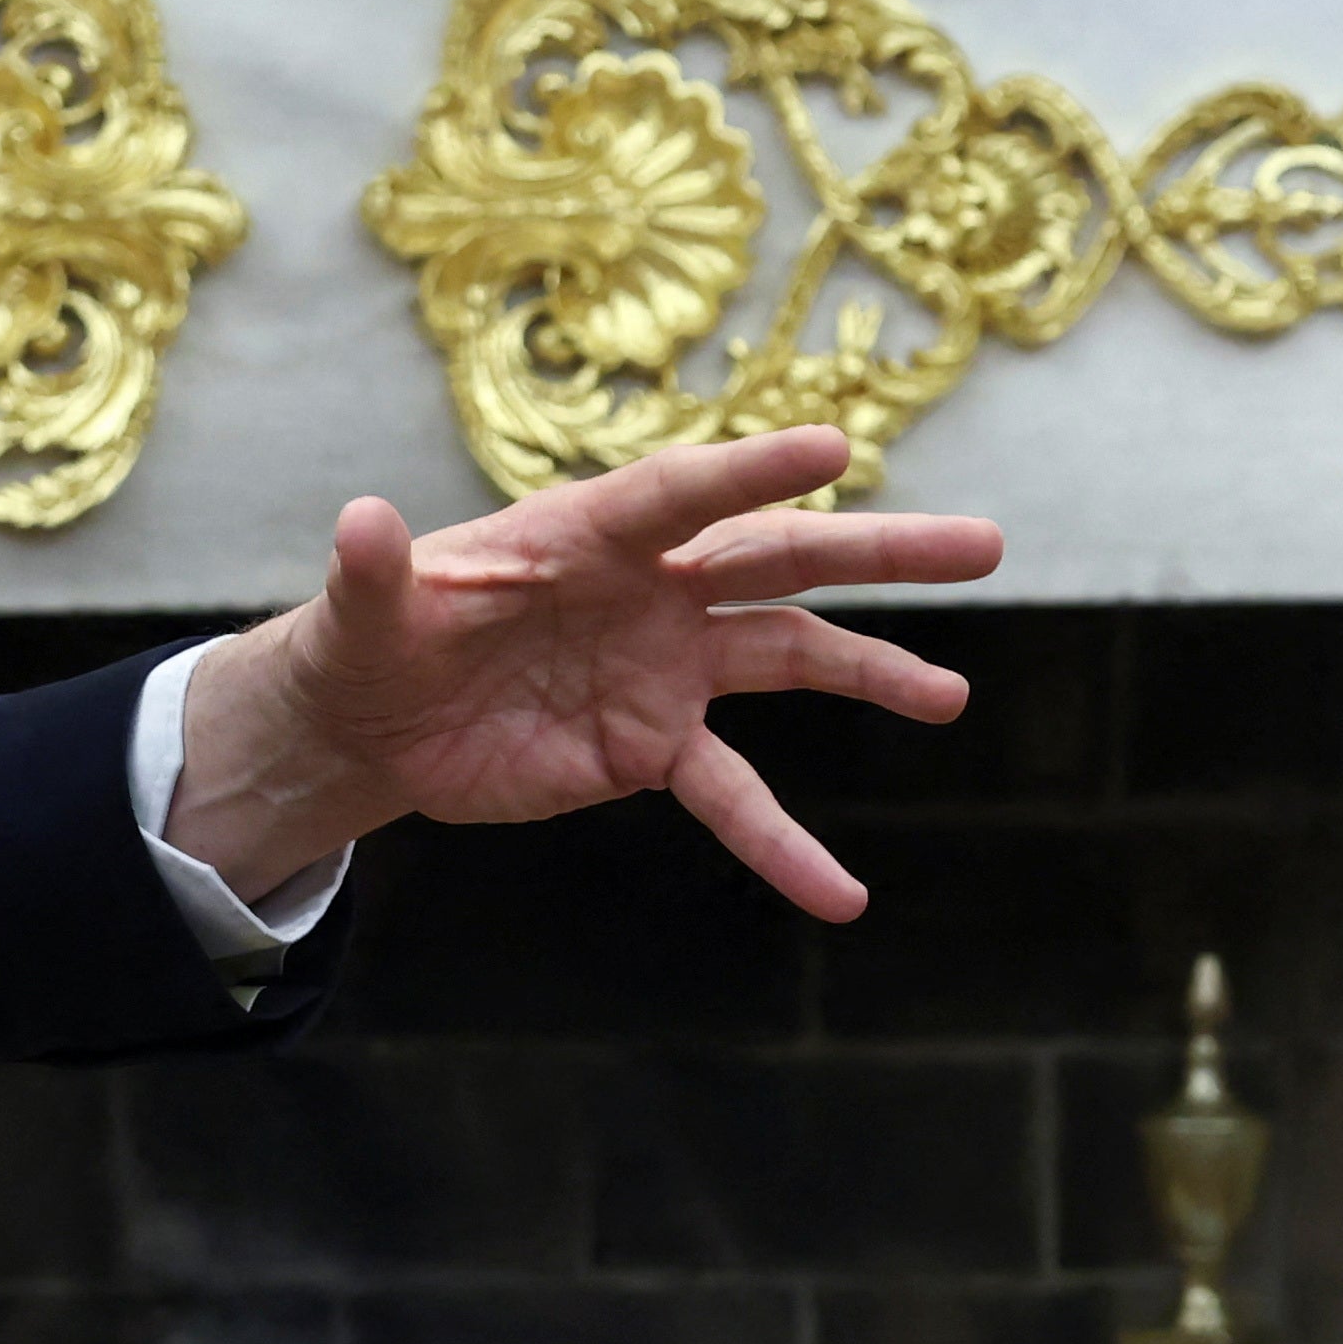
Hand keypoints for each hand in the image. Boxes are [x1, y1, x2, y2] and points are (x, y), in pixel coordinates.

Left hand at [169, 425, 1005, 915]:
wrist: (378, 722)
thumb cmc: (373, 638)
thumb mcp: (358, 613)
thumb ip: (370, 572)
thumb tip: (358, 524)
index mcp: (587, 535)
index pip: (682, 495)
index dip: (751, 472)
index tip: (832, 447)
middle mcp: (650, 589)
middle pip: (781, 558)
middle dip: (881, 551)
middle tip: (984, 543)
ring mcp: (665, 668)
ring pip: (792, 660)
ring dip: (874, 675)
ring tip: (952, 696)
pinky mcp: (654, 747)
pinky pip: (735, 795)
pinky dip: (786, 846)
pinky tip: (843, 896)